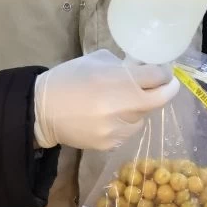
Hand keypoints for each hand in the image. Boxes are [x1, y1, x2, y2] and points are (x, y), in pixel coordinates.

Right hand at [33, 50, 179, 150]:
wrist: (42, 110)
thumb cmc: (69, 78)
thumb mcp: (97, 61)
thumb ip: (124, 65)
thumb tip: (144, 67)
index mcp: (118, 80)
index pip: (158, 77)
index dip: (164, 73)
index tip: (165, 73)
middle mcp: (122, 106)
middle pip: (159, 100)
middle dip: (164, 91)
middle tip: (165, 86)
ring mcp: (117, 129)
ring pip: (143, 118)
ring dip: (140, 109)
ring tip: (122, 102)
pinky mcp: (110, 144)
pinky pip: (128, 132)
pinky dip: (125, 123)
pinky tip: (109, 117)